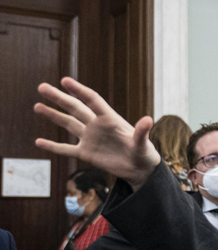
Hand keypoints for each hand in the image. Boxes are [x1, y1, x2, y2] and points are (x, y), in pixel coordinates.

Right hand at [34, 77, 160, 190]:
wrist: (140, 169)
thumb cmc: (144, 153)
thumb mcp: (143, 143)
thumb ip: (142, 132)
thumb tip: (148, 120)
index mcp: (110, 119)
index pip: (92, 100)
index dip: (79, 90)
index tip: (64, 80)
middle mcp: (97, 126)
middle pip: (75, 108)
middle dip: (59, 98)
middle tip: (42, 87)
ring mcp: (90, 139)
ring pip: (68, 124)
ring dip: (53, 115)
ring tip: (37, 106)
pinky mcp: (86, 154)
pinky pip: (66, 150)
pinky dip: (53, 146)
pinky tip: (39, 142)